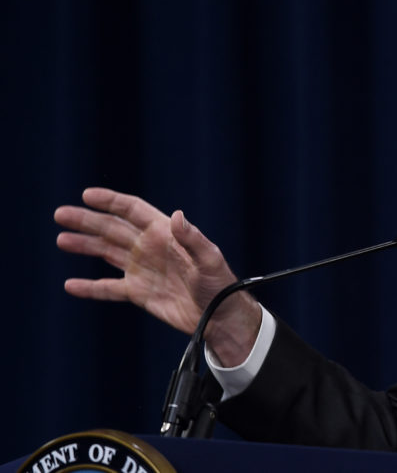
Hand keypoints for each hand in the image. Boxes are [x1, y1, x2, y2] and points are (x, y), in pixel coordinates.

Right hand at [55, 187, 260, 365]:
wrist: (219, 316)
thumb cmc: (220, 284)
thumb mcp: (209, 259)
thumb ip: (192, 238)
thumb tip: (176, 216)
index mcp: (165, 234)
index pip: (133, 211)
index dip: (111, 201)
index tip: (88, 195)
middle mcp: (150, 248)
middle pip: (113, 229)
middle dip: (87, 221)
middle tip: (60, 214)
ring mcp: (143, 269)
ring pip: (107, 253)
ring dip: (85, 245)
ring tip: (62, 239)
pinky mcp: (139, 292)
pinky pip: (109, 288)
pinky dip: (90, 287)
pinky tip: (71, 284)